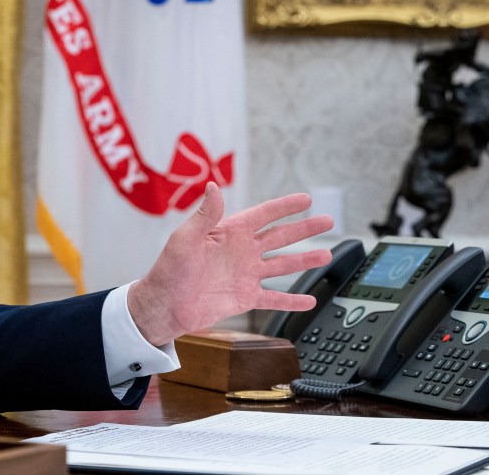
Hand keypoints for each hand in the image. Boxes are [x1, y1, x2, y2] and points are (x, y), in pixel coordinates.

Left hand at [127, 182, 332, 345]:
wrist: (164, 306)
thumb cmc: (168, 270)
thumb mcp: (185, 239)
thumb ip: (205, 215)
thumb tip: (213, 186)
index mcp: (228, 233)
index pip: (263, 215)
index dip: (285, 207)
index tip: (306, 199)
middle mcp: (241, 252)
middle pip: (279, 237)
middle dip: (304, 229)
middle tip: (327, 221)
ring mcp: (244, 275)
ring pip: (282, 265)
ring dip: (304, 261)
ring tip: (326, 255)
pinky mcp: (244, 298)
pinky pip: (273, 298)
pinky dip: (292, 300)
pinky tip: (310, 299)